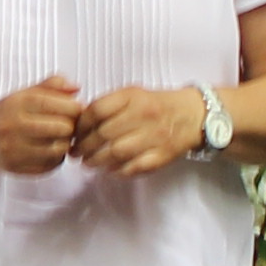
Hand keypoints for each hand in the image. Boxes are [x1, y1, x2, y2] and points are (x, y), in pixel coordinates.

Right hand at [0, 77, 86, 172]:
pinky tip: (48, 150)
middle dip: (71, 126)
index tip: (76, 109)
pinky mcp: (16, 168)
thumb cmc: (5, 114)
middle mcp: (13, 126)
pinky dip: (56, 159)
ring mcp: (13, 149)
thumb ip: (51, 86)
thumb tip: (77, 88)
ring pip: (59, 149)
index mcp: (17, 103)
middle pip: (62, 128)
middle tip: (67, 124)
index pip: (57, 104)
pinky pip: (51, 166)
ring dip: (65, 143)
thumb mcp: (24, 93)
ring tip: (58, 137)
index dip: (74, 107)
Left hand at [68, 85, 207, 176]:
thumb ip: (107, 105)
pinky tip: (109, 169)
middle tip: (76, 152)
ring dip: (96, 161)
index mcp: (132, 97)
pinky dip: (118, 171)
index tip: (73, 134)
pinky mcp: (161, 155)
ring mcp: (154, 136)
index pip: (96, 111)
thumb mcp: (132, 94)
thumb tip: (78, 122)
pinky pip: (134, 167)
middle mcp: (143, 115)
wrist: (192, 115)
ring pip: (116, 153)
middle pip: (103, 134)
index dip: (80, 125)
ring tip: (88, 163)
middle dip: (84, 146)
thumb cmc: (155, 106)